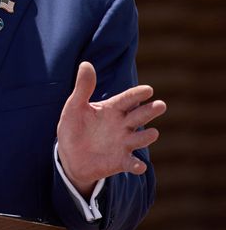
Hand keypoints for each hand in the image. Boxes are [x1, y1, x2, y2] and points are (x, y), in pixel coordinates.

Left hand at [57, 62, 165, 197]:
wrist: (69, 155)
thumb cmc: (74, 127)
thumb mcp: (74, 106)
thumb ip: (83, 87)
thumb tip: (85, 63)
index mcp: (112, 109)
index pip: (127, 99)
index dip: (136, 94)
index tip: (148, 89)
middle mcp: (122, 125)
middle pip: (139, 116)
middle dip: (149, 111)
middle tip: (160, 105)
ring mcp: (123, 143)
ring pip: (139, 139)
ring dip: (146, 137)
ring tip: (153, 133)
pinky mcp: (120, 161)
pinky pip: (131, 163)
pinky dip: (136, 165)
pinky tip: (139, 166)